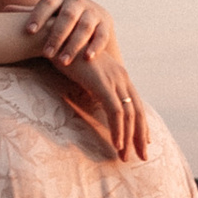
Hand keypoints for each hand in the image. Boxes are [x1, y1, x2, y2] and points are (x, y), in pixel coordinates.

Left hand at [24, 0, 114, 68]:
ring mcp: (93, 12)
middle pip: (67, 16)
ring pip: (84, 26)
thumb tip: (5, 9)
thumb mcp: (48, 14)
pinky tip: (87, 58)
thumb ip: (30, 12)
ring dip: (74, 44)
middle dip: (57, 35)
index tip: (28, 32)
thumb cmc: (61, 19)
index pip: (47, 3)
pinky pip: (102, 35)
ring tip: (63, 61)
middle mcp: (77, 2)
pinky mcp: (106, 24)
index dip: (38, 16)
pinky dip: (95, 46)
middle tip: (46, 54)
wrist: (92, 20)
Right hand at [46, 40, 149, 160]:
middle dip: (141, 136)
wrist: (54, 39)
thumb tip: (97, 103)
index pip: (136, 104)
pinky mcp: (102, 83)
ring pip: (129, 114)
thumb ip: (96, 88)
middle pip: (138, 111)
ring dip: (128, 138)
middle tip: (142, 157)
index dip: (141, 125)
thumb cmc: (66, 58)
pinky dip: (118, 129)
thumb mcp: (87, 76)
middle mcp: (121, 77)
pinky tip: (117, 144)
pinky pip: (115, 111)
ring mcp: (113, 79)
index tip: (143, 143)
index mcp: (119, 76)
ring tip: (125, 157)